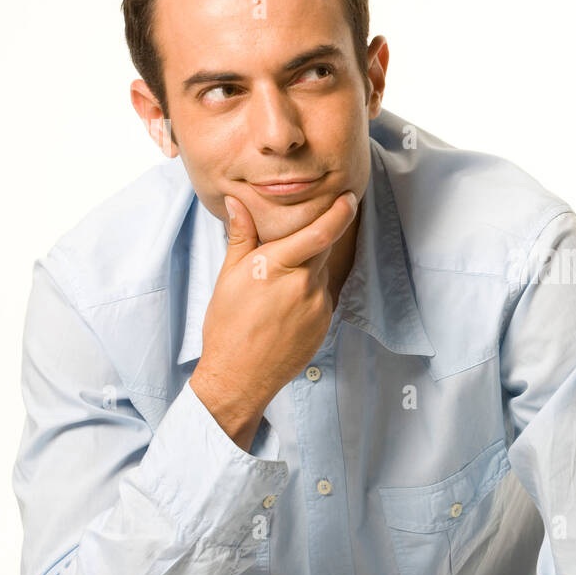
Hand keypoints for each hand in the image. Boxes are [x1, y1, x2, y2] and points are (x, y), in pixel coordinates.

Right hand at [189, 191, 358, 449]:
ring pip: (320, 272)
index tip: (348, 197)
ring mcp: (318, 306)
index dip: (339, 212)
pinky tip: (285, 307)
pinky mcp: (325, 323)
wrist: (240, 377)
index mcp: (278, 267)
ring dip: (307, 268)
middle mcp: (304, 285)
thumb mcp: (229, 276)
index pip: (321, 233)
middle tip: (297, 238)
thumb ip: (242, 236)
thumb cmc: (227, 326)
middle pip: (323, 247)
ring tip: (277, 287)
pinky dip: (308, 291)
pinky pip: (321, 295)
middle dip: (316, 236)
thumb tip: (237, 201)